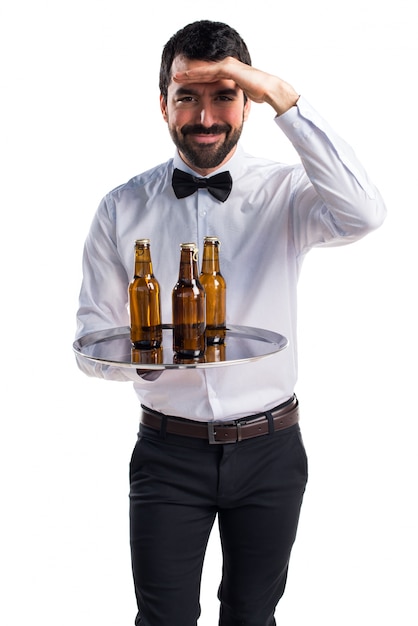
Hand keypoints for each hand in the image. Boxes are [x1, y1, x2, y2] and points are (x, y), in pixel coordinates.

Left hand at [172, 56, 298, 115]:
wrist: (269, 89)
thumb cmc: (259, 93)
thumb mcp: (241, 93)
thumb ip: (233, 93)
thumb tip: (230, 100)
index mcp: (229, 71)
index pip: (208, 75)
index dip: (196, 79)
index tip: (184, 84)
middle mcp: (227, 65)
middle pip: (203, 70)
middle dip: (189, 74)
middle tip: (175, 77)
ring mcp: (227, 65)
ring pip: (204, 69)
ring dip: (189, 73)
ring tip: (176, 77)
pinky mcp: (229, 68)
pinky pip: (209, 71)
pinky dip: (198, 74)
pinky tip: (188, 77)